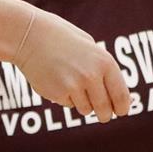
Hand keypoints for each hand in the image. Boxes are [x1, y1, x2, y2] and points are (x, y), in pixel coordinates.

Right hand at [14, 9, 131, 121]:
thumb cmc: (63, 40)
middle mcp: (91, 76)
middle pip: (104, 109)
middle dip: (105, 115)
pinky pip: (68, 104)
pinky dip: (66, 97)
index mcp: (105, 63)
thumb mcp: (91, 50)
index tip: (120, 111)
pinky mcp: (57, 93)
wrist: (30, 36)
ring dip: (83, 104)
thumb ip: (105, 72)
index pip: (121, 96)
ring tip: (73, 85)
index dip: (122, 108)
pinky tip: (57, 81)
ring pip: (86, 109)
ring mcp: (73, 86)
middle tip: (104, 116)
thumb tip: (121, 100)